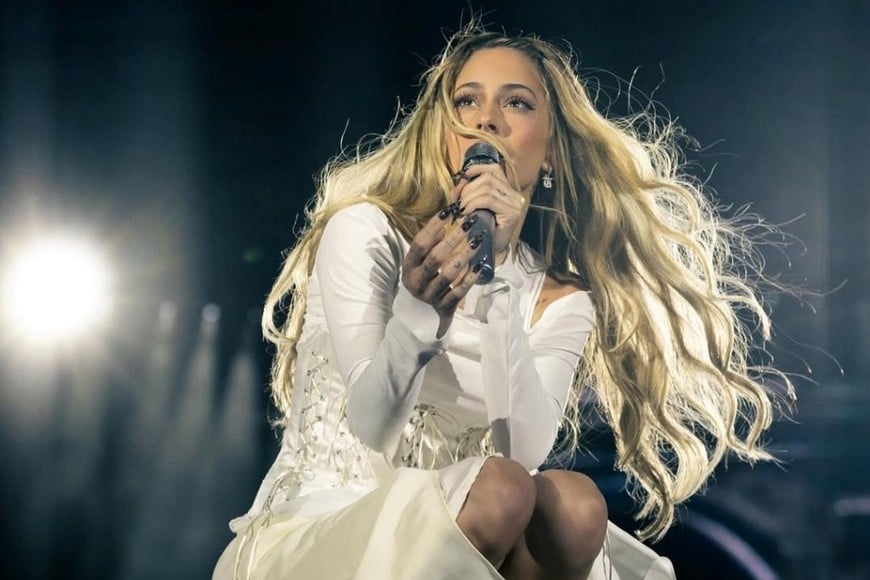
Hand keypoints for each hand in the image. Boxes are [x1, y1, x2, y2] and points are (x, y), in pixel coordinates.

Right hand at [402, 205, 485, 334]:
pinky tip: (480, 265)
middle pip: (435, 258)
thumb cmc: (422, 281)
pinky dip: (470, 278)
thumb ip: (429, 245)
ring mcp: (430, 296)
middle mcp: (416, 282)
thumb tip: (443, 226)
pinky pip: (459, 292)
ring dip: (465, 256)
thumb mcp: (419, 264)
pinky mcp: (443, 308)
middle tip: (469, 223)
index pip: (420, 244)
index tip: (449, 211)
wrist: (418, 317)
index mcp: (408, 267)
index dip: (433, 226)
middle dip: (453, 239)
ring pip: (448, 275)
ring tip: (478, 240)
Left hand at [454, 164, 525, 259]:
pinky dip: (473, 203)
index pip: (494, 169)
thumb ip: (468, 192)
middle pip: (488, 177)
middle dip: (468, 187)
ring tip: (461, 209)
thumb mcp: (473, 206)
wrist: (489, 252)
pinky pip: (489, 199)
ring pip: (487, 187)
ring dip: (469, 197)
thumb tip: (459, 181)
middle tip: (457, 201)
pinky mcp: (513, 213)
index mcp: (507, 190)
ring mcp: (516, 204)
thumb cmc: (480, 230)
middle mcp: (514, 195)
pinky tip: (466, 212)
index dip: (476, 169)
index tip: (462, 177)